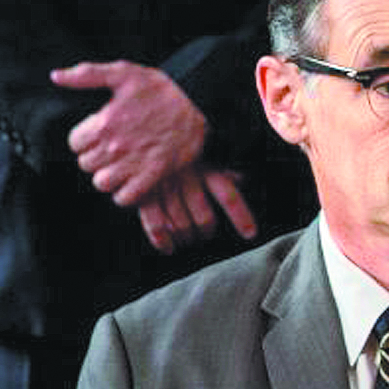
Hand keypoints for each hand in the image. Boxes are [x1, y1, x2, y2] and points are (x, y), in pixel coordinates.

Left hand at [56, 60, 206, 204]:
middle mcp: (116, 146)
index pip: (75, 143)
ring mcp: (134, 163)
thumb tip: (56, 77)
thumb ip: (87, 74)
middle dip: (96, 158)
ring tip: (119, 167)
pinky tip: (131, 181)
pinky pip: (126, 197)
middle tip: (111, 150)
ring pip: (102, 183)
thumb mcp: (124, 72)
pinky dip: (125, 193)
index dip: (85, 140)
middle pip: (86, 164)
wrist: (201, 105)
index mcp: (104, 122)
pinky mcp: (154, 176)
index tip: (99, 135)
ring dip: (108, 177)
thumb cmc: (163, 89)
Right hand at [133, 164, 257, 253]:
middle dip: (206, 233)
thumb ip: (221, 170)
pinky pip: (155, 226)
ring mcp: (163, 187)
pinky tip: (169, 248)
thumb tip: (242, 178)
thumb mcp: (201, 157)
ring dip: (186, 239)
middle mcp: (185, 177)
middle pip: (204, 219)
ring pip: (181, 226)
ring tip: (188, 240)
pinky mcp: (142, 195)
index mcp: (204, 168)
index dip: (241, 217)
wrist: (138, 141)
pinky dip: (163, 241)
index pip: (227, 196)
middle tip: (205, 235)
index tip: (250, 234)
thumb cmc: (175, 154)